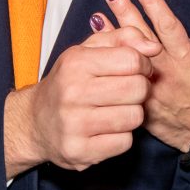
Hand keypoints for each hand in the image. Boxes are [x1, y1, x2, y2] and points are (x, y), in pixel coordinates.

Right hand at [7, 38, 153, 173]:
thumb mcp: (89, 50)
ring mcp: (74, 125)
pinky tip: (106, 129)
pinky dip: (121, 136)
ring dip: (132, 113)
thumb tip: (154, 46)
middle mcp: (72, 93)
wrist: (35, 122)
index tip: (136, 70)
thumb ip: (124, 38)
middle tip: (127, 91)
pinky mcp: (79, 151)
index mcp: (76, 63)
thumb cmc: (69, 82)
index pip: (132, 60)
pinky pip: (124, 142)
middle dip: (140, 89)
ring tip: (116, 109)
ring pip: (134, 117)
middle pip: (138, 89)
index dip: (143, 64)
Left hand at [96, 0, 189, 150]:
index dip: (153, 3)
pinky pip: (119, 74)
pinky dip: (107, 58)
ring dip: (111, 32)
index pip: (167, 25)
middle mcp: (164, 69)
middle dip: (126, 9)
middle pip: (141, 34)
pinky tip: (94, 43)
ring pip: (127, 53)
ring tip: (96, 13)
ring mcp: (148, 83)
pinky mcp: (138, 97)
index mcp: (185, 58)